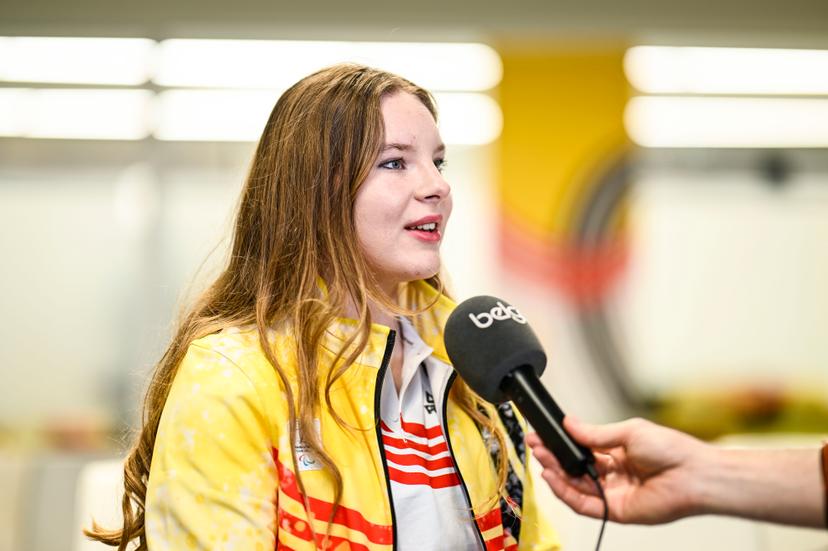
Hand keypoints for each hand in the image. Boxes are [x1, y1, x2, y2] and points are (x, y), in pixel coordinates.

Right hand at [527, 417, 709, 524]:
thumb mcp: (627, 432)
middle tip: (536, 445)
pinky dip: (567, 493)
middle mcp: (613, 474)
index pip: (581, 449)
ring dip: (556, 474)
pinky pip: (585, 504)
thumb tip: (570, 424)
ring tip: (542, 459)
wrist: (693, 474)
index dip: (561, 443)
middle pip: (574, 468)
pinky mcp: (616, 510)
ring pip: (576, 487)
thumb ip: (594, 433)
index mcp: (617, 453)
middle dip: (553, 457)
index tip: (543, 434)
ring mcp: (613, 493)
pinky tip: (555, 478)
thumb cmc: (672, 450)